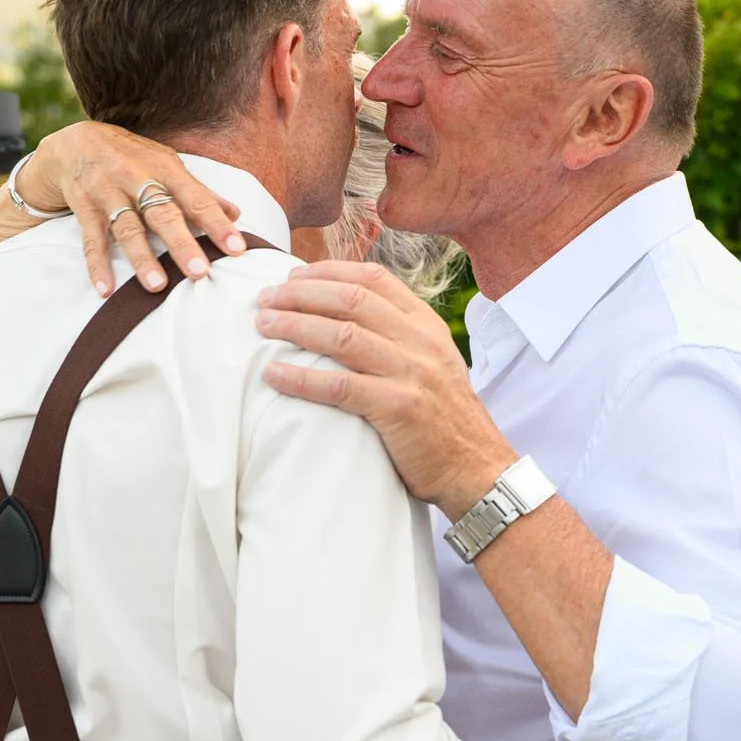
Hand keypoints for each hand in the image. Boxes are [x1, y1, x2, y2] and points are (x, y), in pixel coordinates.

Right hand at [25, 122, 244, 294]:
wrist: (76, 143)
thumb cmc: (132, 158)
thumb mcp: (167, 165)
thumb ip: (199, 192)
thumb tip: (236, 213)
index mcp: (164, 169)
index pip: (196, 198)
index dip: (216, 223)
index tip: (237, 248)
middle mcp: (136, 178)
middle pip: (162, 214)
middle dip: (181, 243)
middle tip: (200, 272)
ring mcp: (108, 193)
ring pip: (127, 228)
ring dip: (142, 258)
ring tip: (157, 286)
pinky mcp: (84, 208)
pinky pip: (91, 240)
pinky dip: (97, 265)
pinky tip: (105, 289)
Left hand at [257, 260, 515, 513]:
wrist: (477, 468)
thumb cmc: (443, 419)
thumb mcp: (431, 363)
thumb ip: (398, 337)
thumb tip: (345, 317)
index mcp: (426, 324)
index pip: (373, 279)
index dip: (327, 271)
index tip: (293, 277)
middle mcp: (420, 341)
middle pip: (351, 300)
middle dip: (301, 294)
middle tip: (265, 299)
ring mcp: (411, 373)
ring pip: (342, 335)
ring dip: (295, 326)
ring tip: (262, 325)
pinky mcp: (399, 408)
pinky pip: (340, 387)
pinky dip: (301, 379)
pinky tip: (273, 375)